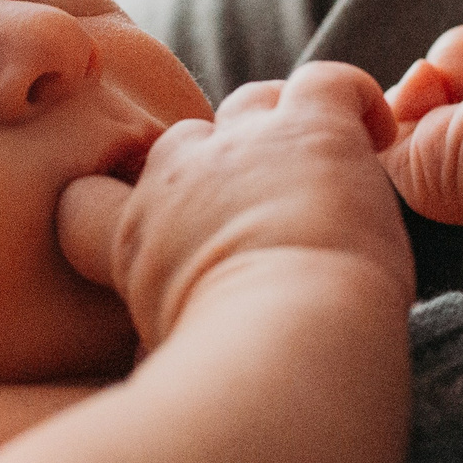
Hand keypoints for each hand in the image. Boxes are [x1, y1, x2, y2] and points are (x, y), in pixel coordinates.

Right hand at [57, 62, 412, 351]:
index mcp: (132, 237)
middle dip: (216, 172)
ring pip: (250, 103)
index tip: (165, 241)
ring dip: (278, 129)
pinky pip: (329, 80)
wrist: (287, 351)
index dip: (120, 211)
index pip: (88, 200)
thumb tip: (155, 366)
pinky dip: (355, 98)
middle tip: (262, 218)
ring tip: (317, 172)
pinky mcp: (313, 132)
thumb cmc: (229, 383)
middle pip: (184, 144)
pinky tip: (374, 134)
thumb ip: (150, 341)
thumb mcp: (154, 365)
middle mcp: (178, 178)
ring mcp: (245, 147)